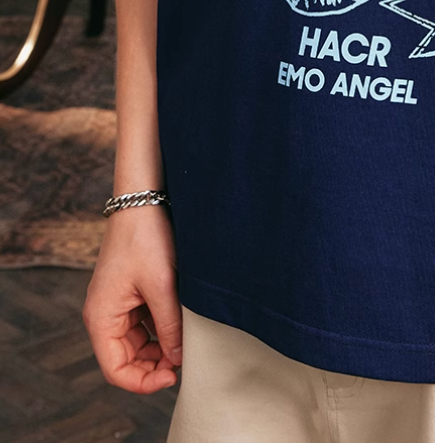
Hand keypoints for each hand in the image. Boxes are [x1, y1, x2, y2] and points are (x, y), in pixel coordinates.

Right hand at [82, 206, 181, 393]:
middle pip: (127, 359)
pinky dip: (161, 328)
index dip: (143, 382)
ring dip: (160, 347)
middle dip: (155, 365)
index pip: (116, 370)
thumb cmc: (146, 238)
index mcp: (101, 318)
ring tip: (186, 341)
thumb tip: (178, 360)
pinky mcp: (130, 293)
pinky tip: (181, 322)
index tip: (173, 376)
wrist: (144, 200)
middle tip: (185, 360)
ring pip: (138, 343)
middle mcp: (104, 315)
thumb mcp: (162, 286)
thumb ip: (169, 326)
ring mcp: (117, 304)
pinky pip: (144, 323)